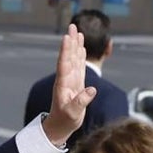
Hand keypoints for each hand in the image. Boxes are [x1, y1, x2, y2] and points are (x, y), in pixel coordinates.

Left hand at [41, 25, 98, 146]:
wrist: (60, 126)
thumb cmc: (65, 121)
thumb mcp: (73, 113)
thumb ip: (81, 102)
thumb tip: (91, 90)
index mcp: (63, 84)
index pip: (64, 64)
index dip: (66, 51)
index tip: (66, 37)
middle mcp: (66, 79)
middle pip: (68, 57)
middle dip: (70, 42)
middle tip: (72, 26)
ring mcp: (70, 80)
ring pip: (73, 58)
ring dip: (75, 45)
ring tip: (77, 31)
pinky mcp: (75, 82)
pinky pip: (78, 65)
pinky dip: (80, 55)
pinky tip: (81, 47)